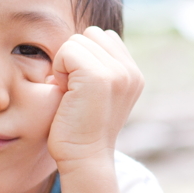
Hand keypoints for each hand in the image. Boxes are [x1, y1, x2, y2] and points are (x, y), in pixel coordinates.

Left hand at [46, 27, 143, 171]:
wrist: (84, 158)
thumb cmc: (80, 128)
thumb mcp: (97, 93)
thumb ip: (98, 67)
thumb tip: (78, 41)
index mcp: (134, 75)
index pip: (103, 37)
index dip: (84, 57)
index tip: (81, 88)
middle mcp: (131, 72)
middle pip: (91, 34)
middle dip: (75, 57)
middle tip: (73, 90)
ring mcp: (118, 73)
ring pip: (78, 41)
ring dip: (66, 64)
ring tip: (70, 93)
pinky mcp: (100, 76)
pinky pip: (68, 50)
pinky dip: (59, 69)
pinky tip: (65, 93)